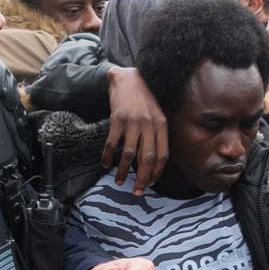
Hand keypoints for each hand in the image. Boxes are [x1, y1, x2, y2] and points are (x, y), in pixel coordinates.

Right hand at [104, 67, 169, 193]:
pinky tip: (105, 164)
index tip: (150, 184)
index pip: (162, 156)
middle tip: (136, 191)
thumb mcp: (158, 114)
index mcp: (162, 125)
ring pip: (129, 155)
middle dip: (142, 179)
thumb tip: (154, 161)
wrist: (127, 77)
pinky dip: (108, 157)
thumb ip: (158, 134)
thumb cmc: (143, 99)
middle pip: (147, 159)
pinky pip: (112, 143)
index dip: (156, 173)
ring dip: (123, 171)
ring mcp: (132, 122)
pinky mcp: (117, 119)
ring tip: (118, 180)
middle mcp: (149, 125)